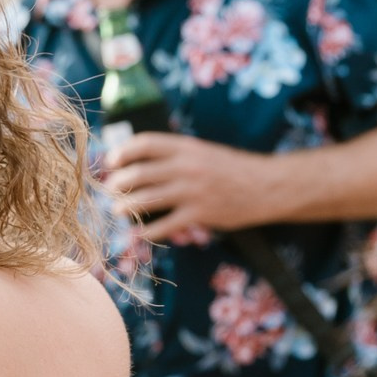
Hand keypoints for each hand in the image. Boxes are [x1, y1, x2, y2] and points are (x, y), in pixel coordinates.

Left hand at [103, 132, 275, 242]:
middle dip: (119, 182)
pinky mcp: (201, 214)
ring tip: (117, 210)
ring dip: (127, 206)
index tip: (111, 161)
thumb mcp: (203, 151)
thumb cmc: (232, 168)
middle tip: (110, 190)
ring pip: (148, 198)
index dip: (123, 151)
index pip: (145, 143)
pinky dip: (148, 231)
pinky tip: (139, 233)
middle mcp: (187, 166)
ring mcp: (193, 191)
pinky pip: (166, 224)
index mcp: (187, 147)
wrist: (266, 186)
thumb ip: (176, 154)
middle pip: (140, 172)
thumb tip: (140, 160)